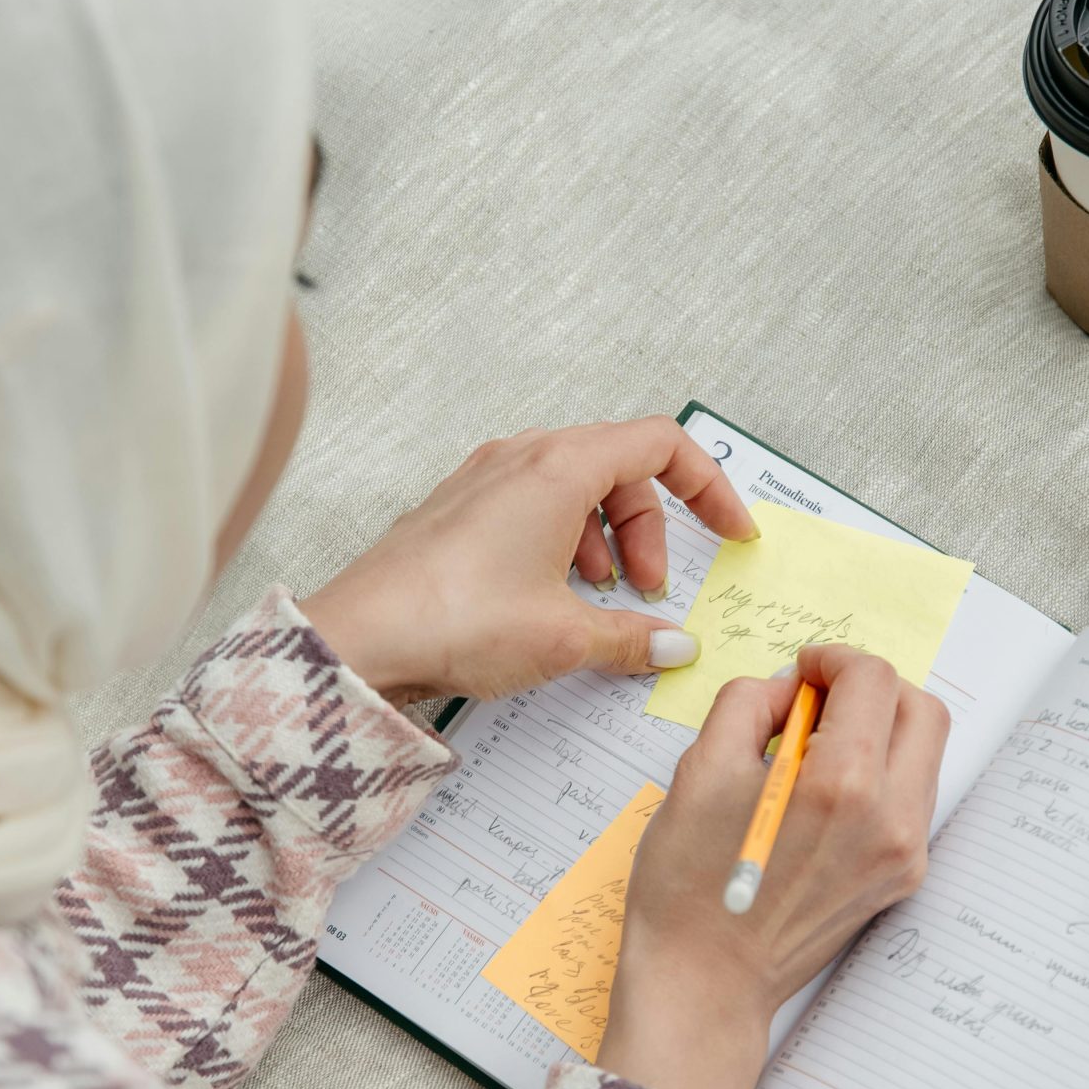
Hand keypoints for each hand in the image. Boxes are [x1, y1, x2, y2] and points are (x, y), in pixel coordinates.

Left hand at [299, 418, 756, 702]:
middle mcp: (521, 457)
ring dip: (605, 541)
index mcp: (560, 466)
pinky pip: (532, 507)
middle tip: (650, 593)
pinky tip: (553, 602)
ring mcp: (484, 480)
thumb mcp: (564, 636)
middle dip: (650, 530)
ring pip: (574, 488)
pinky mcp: (457, 510)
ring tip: (601, 602)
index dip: (709, 486)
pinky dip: (563, 544)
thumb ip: (632, 637)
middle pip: (619, 468)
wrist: (356, 641)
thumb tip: (672, 645)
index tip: (731, 533)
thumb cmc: (454, 620)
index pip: (661, 443)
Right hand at [599, 645, 949, 1088]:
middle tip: (819, 697)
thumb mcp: (700, 769)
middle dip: (872, 688)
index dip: (835, 659)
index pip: (873, 682)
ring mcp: (905, 854)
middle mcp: (890, 819)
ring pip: (924, 755)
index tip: (804, 668)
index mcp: (841, 784)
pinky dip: (880, 775)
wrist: (704, 982)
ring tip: (816, 747)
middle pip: (921, 711)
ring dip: (881, 730)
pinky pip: (912, 801)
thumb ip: (750, 703)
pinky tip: (825, 791)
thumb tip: (790, 689)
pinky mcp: (901, 879)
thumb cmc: (689, 885)